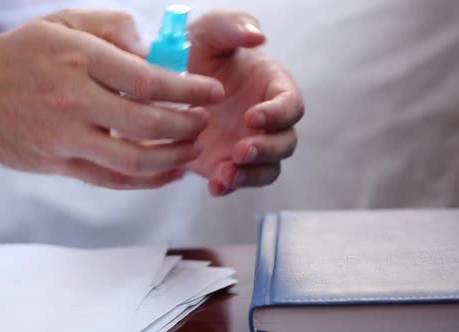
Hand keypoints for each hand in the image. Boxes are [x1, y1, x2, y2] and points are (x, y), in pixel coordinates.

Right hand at [0, 9, 223, 189]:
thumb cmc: (20, 55)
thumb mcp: (63, 22)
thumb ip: (113, 29)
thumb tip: (154, 52)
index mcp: (80, 59)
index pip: (149, 80)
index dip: (189, 90)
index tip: (212, 92)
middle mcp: (74, 100)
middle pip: (147, 123)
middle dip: (187, 125)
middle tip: (205, 120)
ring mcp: (65, 138)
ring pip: (132, 160)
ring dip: (172, 158)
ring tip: (193, 148)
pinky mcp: (59, 164)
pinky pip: (111, 180)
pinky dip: (146, 181)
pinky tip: (167, 173)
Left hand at [187, 10, 303, 195]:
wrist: (167, 83)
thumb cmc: (196, 50)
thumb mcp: (208, 31)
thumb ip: (233, 26)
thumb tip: (258, 36)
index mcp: (272, 87)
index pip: (291, 105)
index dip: (278, 114)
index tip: (252, 116)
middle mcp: (266, 120)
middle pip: (285, 143)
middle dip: (267, 149)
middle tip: (240, 150)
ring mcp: (249, 144)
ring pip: (267, 168)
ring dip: (250, 174)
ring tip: (225, 175)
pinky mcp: (227, 163)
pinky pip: (238, 180)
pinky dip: (229, 186)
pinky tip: (214, 185)